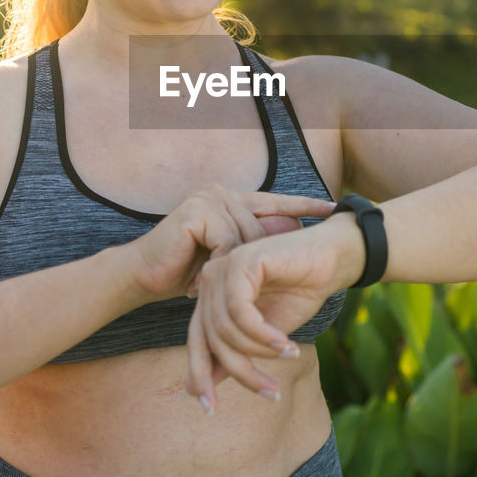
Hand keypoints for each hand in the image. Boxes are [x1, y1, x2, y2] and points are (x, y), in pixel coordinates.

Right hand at [128, 184, 335, 301]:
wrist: (142, 275)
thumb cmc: (183, 269)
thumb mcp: (227, 258)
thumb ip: (255, 243)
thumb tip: (296, 233)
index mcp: (232, 199)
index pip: (275, 202)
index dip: (304, 206)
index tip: (334, 208)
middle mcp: (221, 192)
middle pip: (261, 227)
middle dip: (260, 257)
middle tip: (250, 281)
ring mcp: (209, 199)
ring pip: (246, 237)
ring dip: (236, 265)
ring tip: (215, 284)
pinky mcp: (197, 212)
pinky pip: (228, 243)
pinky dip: (222, 264)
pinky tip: (203, 280)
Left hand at [184, 219, 362, 412]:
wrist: (331, 260)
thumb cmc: (299, 293)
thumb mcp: (263, 335)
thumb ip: (231, 354)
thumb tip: (193, 390)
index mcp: (211, 296)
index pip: (196, 341)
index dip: (200, 375)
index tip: (210, 410)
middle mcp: (210, 280)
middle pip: (212, 339)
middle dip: (241, 371)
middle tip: (271, 392)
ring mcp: (223, 268)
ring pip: (226, 329)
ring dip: (260, 352)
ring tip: (288, 355)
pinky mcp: (241, 261)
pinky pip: (241, 312)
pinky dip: (264, 334)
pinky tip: (286, 343)